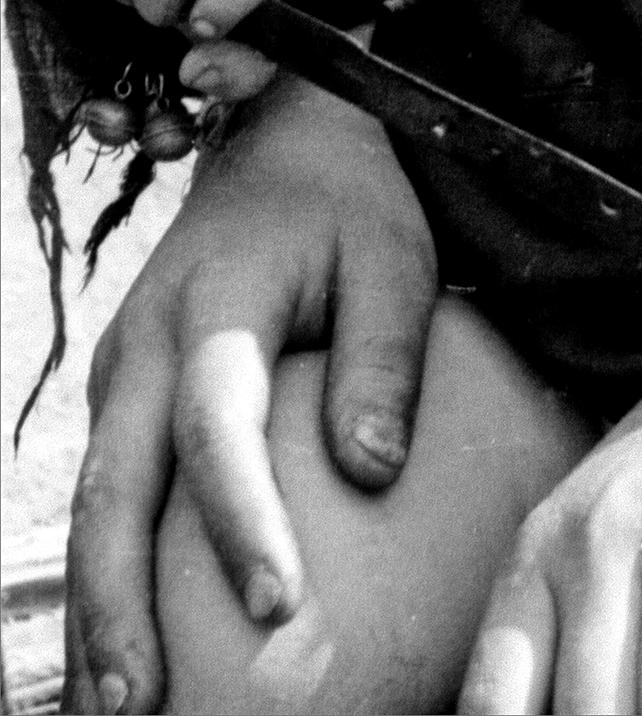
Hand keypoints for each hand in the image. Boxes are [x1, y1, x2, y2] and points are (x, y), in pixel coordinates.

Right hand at [64, 79, 437, 715]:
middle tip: (138, 704)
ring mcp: (120, 375)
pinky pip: (103, 500)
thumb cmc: (354, 205)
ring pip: (92, 508)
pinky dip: (103, 582)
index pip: (217, 423)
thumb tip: (375, 473)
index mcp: (216, 299)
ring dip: (93, 613)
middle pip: (114, 488)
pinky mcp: (121, 402)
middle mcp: (145, 344)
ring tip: (114, 711)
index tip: (279, 606)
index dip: (241, 518)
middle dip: (118, 604)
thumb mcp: (394, 254)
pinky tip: (120, 658)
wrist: (286, 139)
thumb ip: (385, 356)